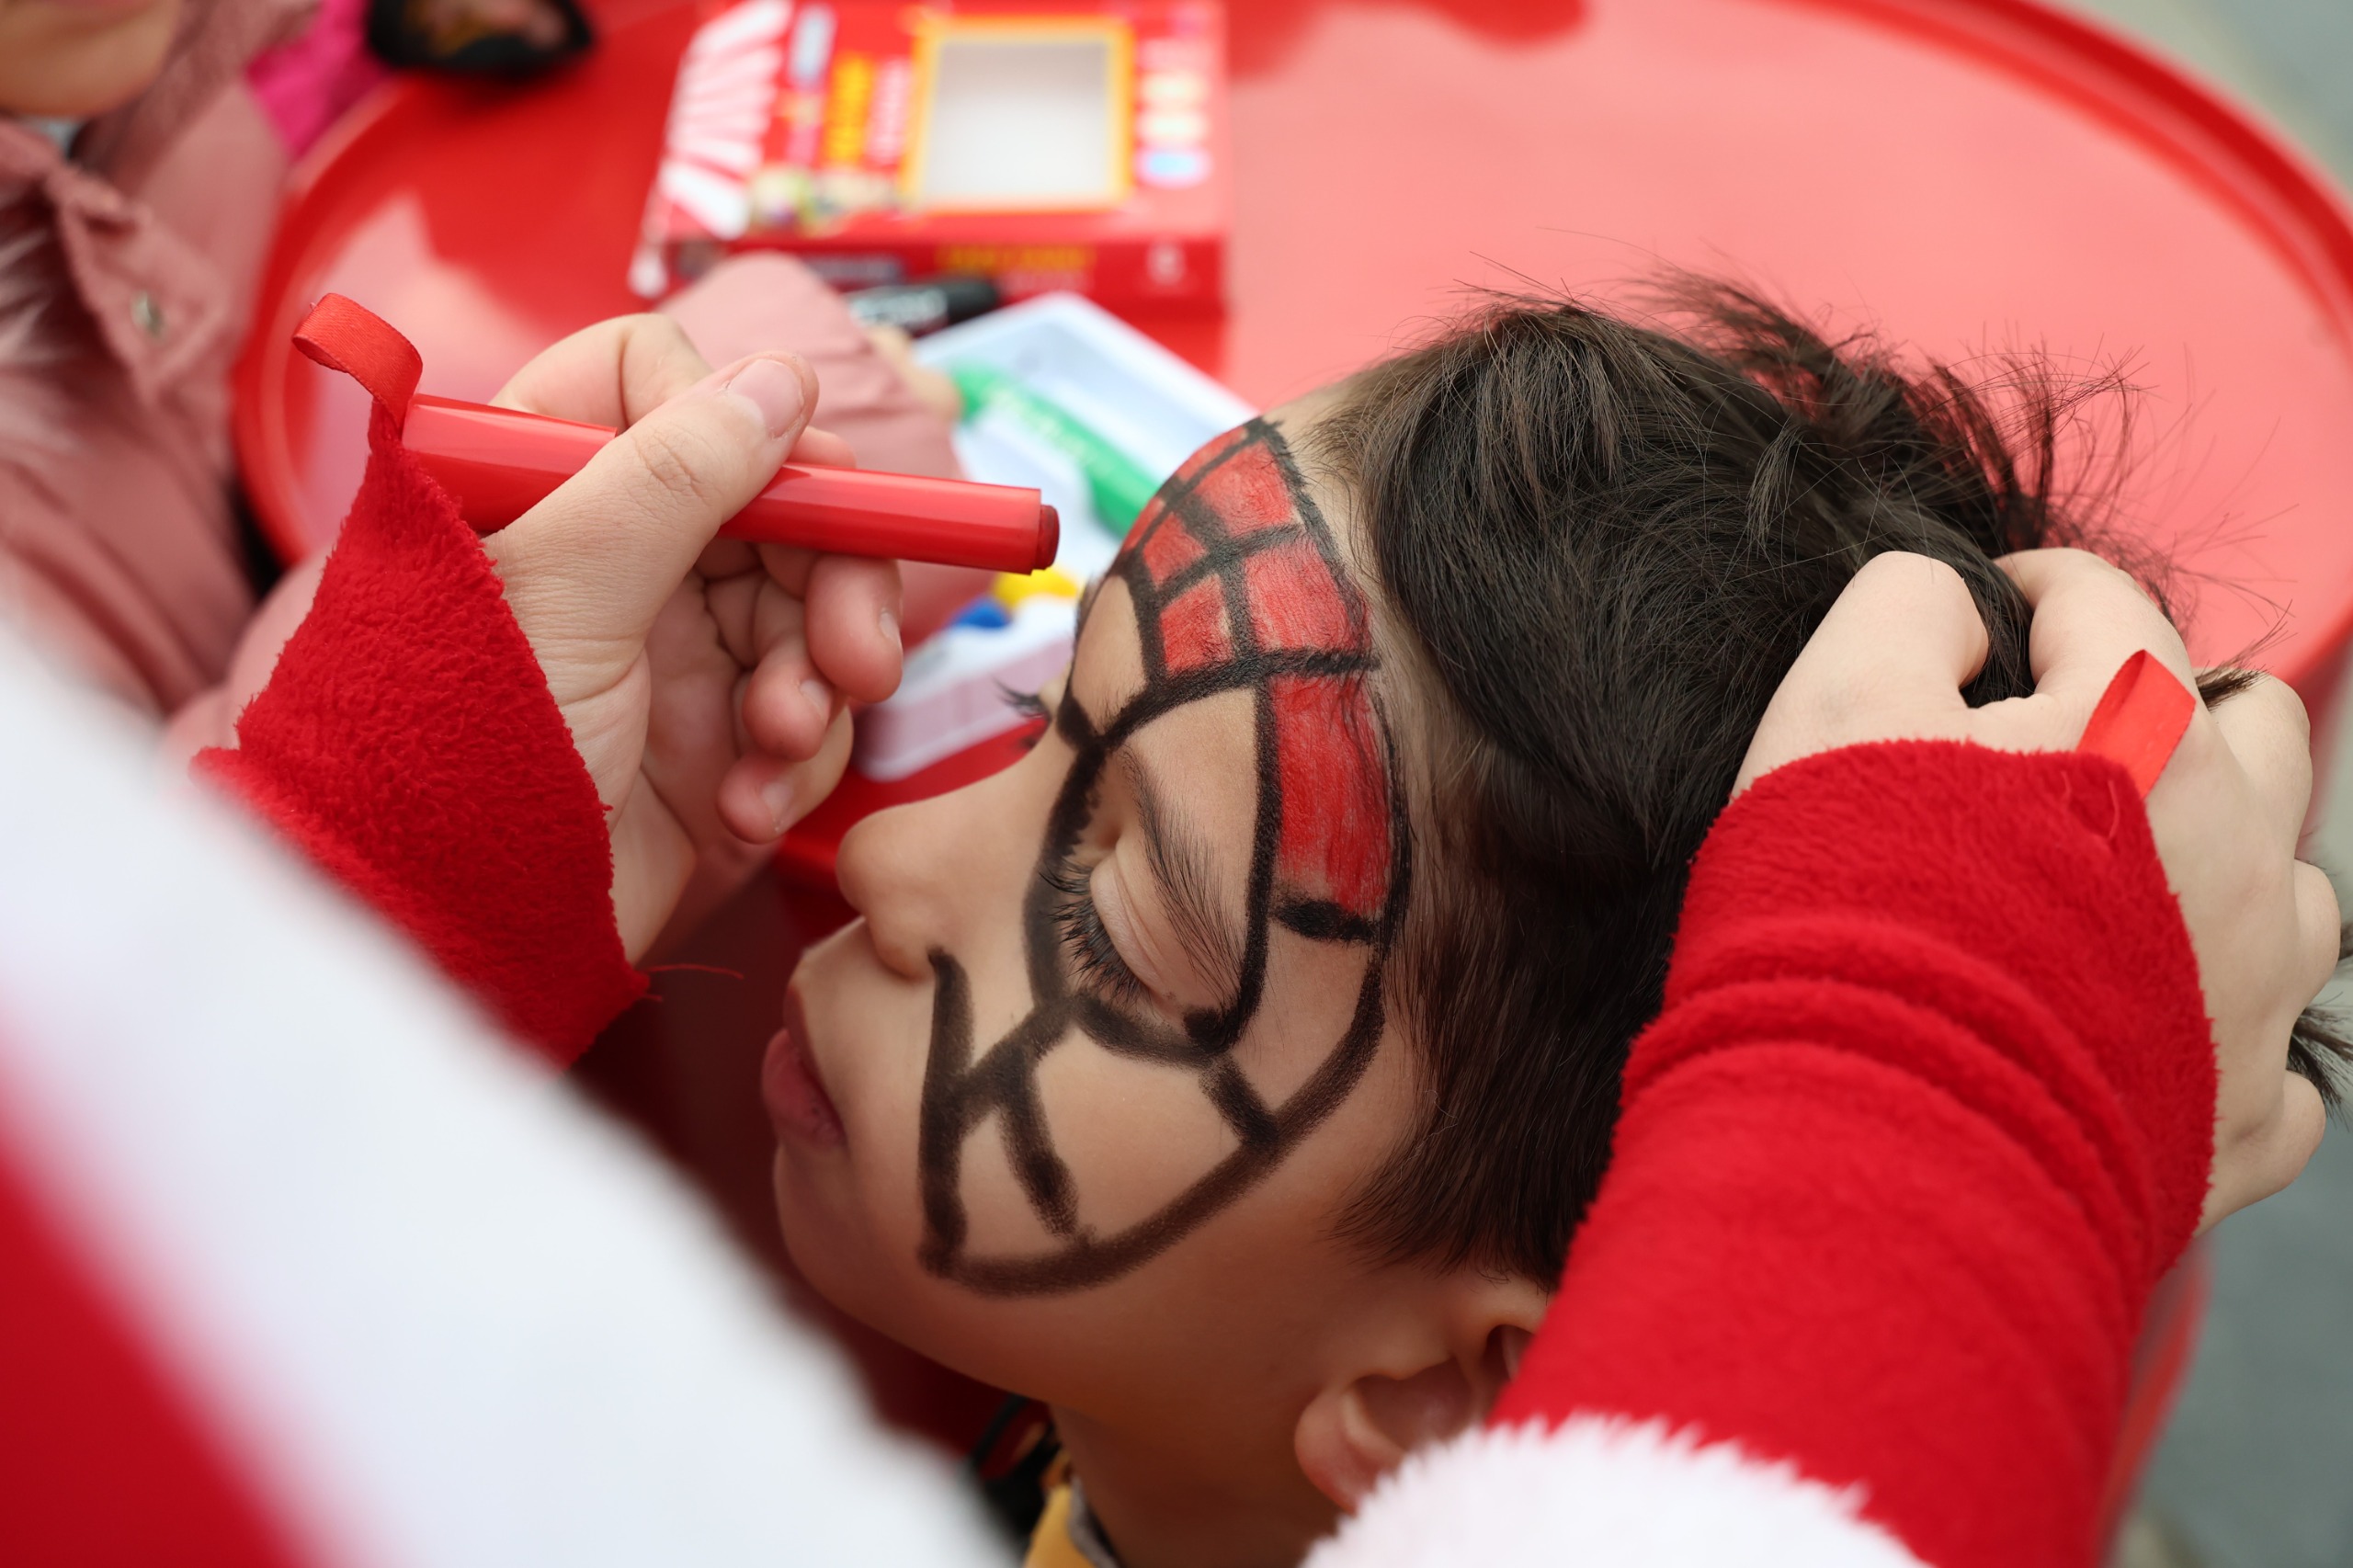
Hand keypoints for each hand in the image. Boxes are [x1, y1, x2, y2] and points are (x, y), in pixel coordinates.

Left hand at [479, 315, 903, 959]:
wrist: (446, 937)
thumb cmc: (454, 756)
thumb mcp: (561, 591)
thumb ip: (673, 476)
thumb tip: (778, 382)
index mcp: (546, 489)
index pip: (661, 387)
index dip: (740, 426)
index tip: (789, 488)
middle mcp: (616, 559)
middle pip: (775, 506)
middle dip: (832, 579)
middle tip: (854, 652)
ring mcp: (672, 655)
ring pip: (811, 615)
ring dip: (818, 681)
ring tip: (780, 742)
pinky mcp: (715, 748)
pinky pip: (807, 721)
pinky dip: (794, 764)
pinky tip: (744, 805)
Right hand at [1737, 548, 2336, 1229]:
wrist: (1875, 1138)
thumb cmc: (1849, 909)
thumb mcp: (1832, 701)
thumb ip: (1907, 602)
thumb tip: (1965, 610)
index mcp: (2145, 727)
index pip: (2102, 602)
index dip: (2027, 591)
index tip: (1977, 620)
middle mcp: (2237, 847)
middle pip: (2255, 728)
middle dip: (2174, 711)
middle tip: (2065, 748)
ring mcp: (2254, 990)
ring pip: (2292, 893)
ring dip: (2222, 869)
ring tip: (2115, 897)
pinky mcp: (2238, 1117)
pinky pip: (2277, 1070)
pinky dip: (2220, 1037)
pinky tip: (2140, 1039)